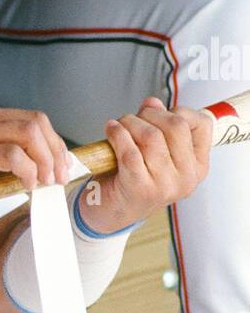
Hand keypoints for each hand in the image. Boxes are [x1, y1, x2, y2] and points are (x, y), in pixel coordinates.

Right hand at [0, 99, 71, 196]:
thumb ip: (3, 154)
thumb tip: (41, 170)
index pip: (33, 119)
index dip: (54, 142)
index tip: (62, 164)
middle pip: (36, 122)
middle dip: (56, 151)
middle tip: (60, 177)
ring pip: (28, 133)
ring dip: (45, 160)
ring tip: (47, 182)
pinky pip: (11, 155)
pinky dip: (27, 170)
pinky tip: (27, 185)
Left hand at [77, 96, 212, 233]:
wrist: (114, 210)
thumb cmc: (136, 176)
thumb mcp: (155, 150)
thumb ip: (158, 124)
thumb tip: (153, 102)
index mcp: (198, 166)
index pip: (202, 125)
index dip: (179, 111)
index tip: (159, 114)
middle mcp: (187, 178)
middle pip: (176, 126)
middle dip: (150, 114)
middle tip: (133, 117)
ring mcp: (165, 185)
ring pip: (151, 136)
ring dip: (130, 123)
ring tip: (119, 125)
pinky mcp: (140, 188)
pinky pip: (129, 151)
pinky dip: (117, 134)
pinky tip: (111, 130)